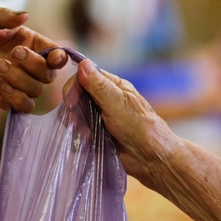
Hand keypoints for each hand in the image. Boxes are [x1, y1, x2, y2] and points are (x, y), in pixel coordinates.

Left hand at [0, 5, 67, 111]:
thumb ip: (1, 16)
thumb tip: (25, 15)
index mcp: (26, 43)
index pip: (53, 53)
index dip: (59, 57)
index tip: (54, 57)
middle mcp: (25, 64)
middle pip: (48, 73)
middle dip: (35, 64)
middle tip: (13, 53)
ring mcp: (16, 83)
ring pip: (37, 89)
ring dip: (21, 79)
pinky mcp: (4, 99)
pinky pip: (24, 106)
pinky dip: (17, 98)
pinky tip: (1, 86)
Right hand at [74, 60, 172, 181]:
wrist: (149, 157)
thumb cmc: (138, 126)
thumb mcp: (117, 103)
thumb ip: (99, 85)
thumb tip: (84, 63)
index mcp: (113, 86)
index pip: (86, 76)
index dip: (75, 86)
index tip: (71, 101)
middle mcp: (106, 99)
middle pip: (79, 95)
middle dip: (74, 107)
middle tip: (76, 121)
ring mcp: (101, 116)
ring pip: (78, 113)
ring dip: (77, 123)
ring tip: (84, 133)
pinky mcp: (98, 133)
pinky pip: (81, 129)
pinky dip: (80, 135)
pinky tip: (86, 140)